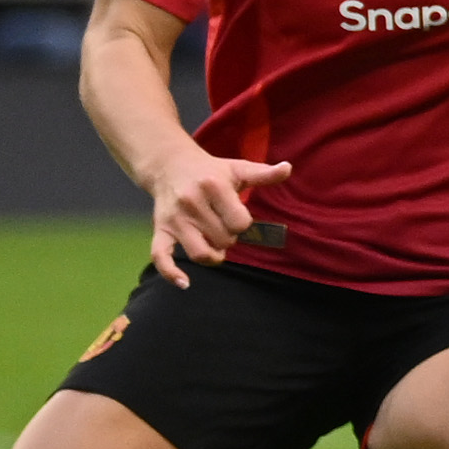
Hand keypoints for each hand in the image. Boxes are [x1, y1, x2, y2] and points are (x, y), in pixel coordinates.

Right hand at [142, 145, 294, 287]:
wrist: (169, 166)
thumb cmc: (211, 171)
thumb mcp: (238, 169)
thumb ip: (264, 174)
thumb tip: (288, 168)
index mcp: (214, 187)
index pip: (240, 223)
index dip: (243, 224)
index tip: (237, 216)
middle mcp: (192, 203)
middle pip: (223, 240)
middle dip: (229, 238)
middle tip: (224, 226)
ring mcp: (175, 219)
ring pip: (199, 253)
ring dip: (213, 255)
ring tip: (216, 245)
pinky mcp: (160, 229)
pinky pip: (160, 256)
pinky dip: (171, 273)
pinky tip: (185, 283)